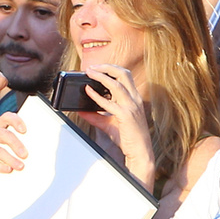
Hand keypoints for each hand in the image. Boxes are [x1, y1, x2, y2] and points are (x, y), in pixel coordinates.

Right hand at [0, 112, 26, 172]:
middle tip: (25, 155)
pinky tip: (8, 169)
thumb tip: (27, 151)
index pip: (7, 118)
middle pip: (4, 135)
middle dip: (16, 145)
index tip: (24, 131)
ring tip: (20, 166)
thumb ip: (12, 140)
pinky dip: (0, 166)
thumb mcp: (0, 138)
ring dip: (10, 159)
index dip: (16, 122)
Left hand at [76, 65, 154, 188]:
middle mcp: (134, 99)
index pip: (125, 75)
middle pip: (123, 73)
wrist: (140, 151)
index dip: (111, 68)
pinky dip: (97, 96)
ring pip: (117, 84)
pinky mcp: (126, 116)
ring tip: (89, 73)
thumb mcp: (108, 124)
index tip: (97, 68)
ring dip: (101, 76)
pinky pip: (109, 103)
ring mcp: (131, 106)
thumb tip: (80, 111)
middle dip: (107, 67)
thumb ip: (95, 116)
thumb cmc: (127, 137)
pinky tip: (88, 91)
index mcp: (133, 98)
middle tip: (91, 67)